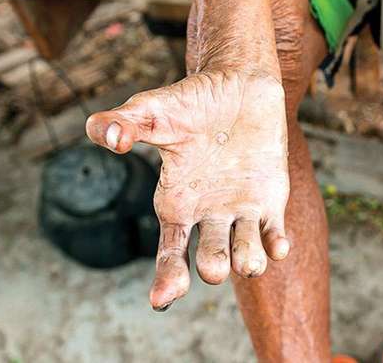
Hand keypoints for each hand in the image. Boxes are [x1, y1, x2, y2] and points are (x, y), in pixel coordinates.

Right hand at [86, 71, 289, 310]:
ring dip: (248, 262)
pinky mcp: (271, 199)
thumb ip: (124, 123)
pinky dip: (277, 245)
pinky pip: (274, 234)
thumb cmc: (192, 100)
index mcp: (177, 203)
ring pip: (245, 254)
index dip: (166, 277)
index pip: (170, 251)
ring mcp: (241, 210)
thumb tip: (104, 136)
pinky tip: (278, 246)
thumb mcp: (152, 109)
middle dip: (213, 268)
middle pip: (209, 260)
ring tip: (248, 261)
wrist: (238, 82)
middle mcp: (208, 214)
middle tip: (214, 265)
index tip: (162, 300)